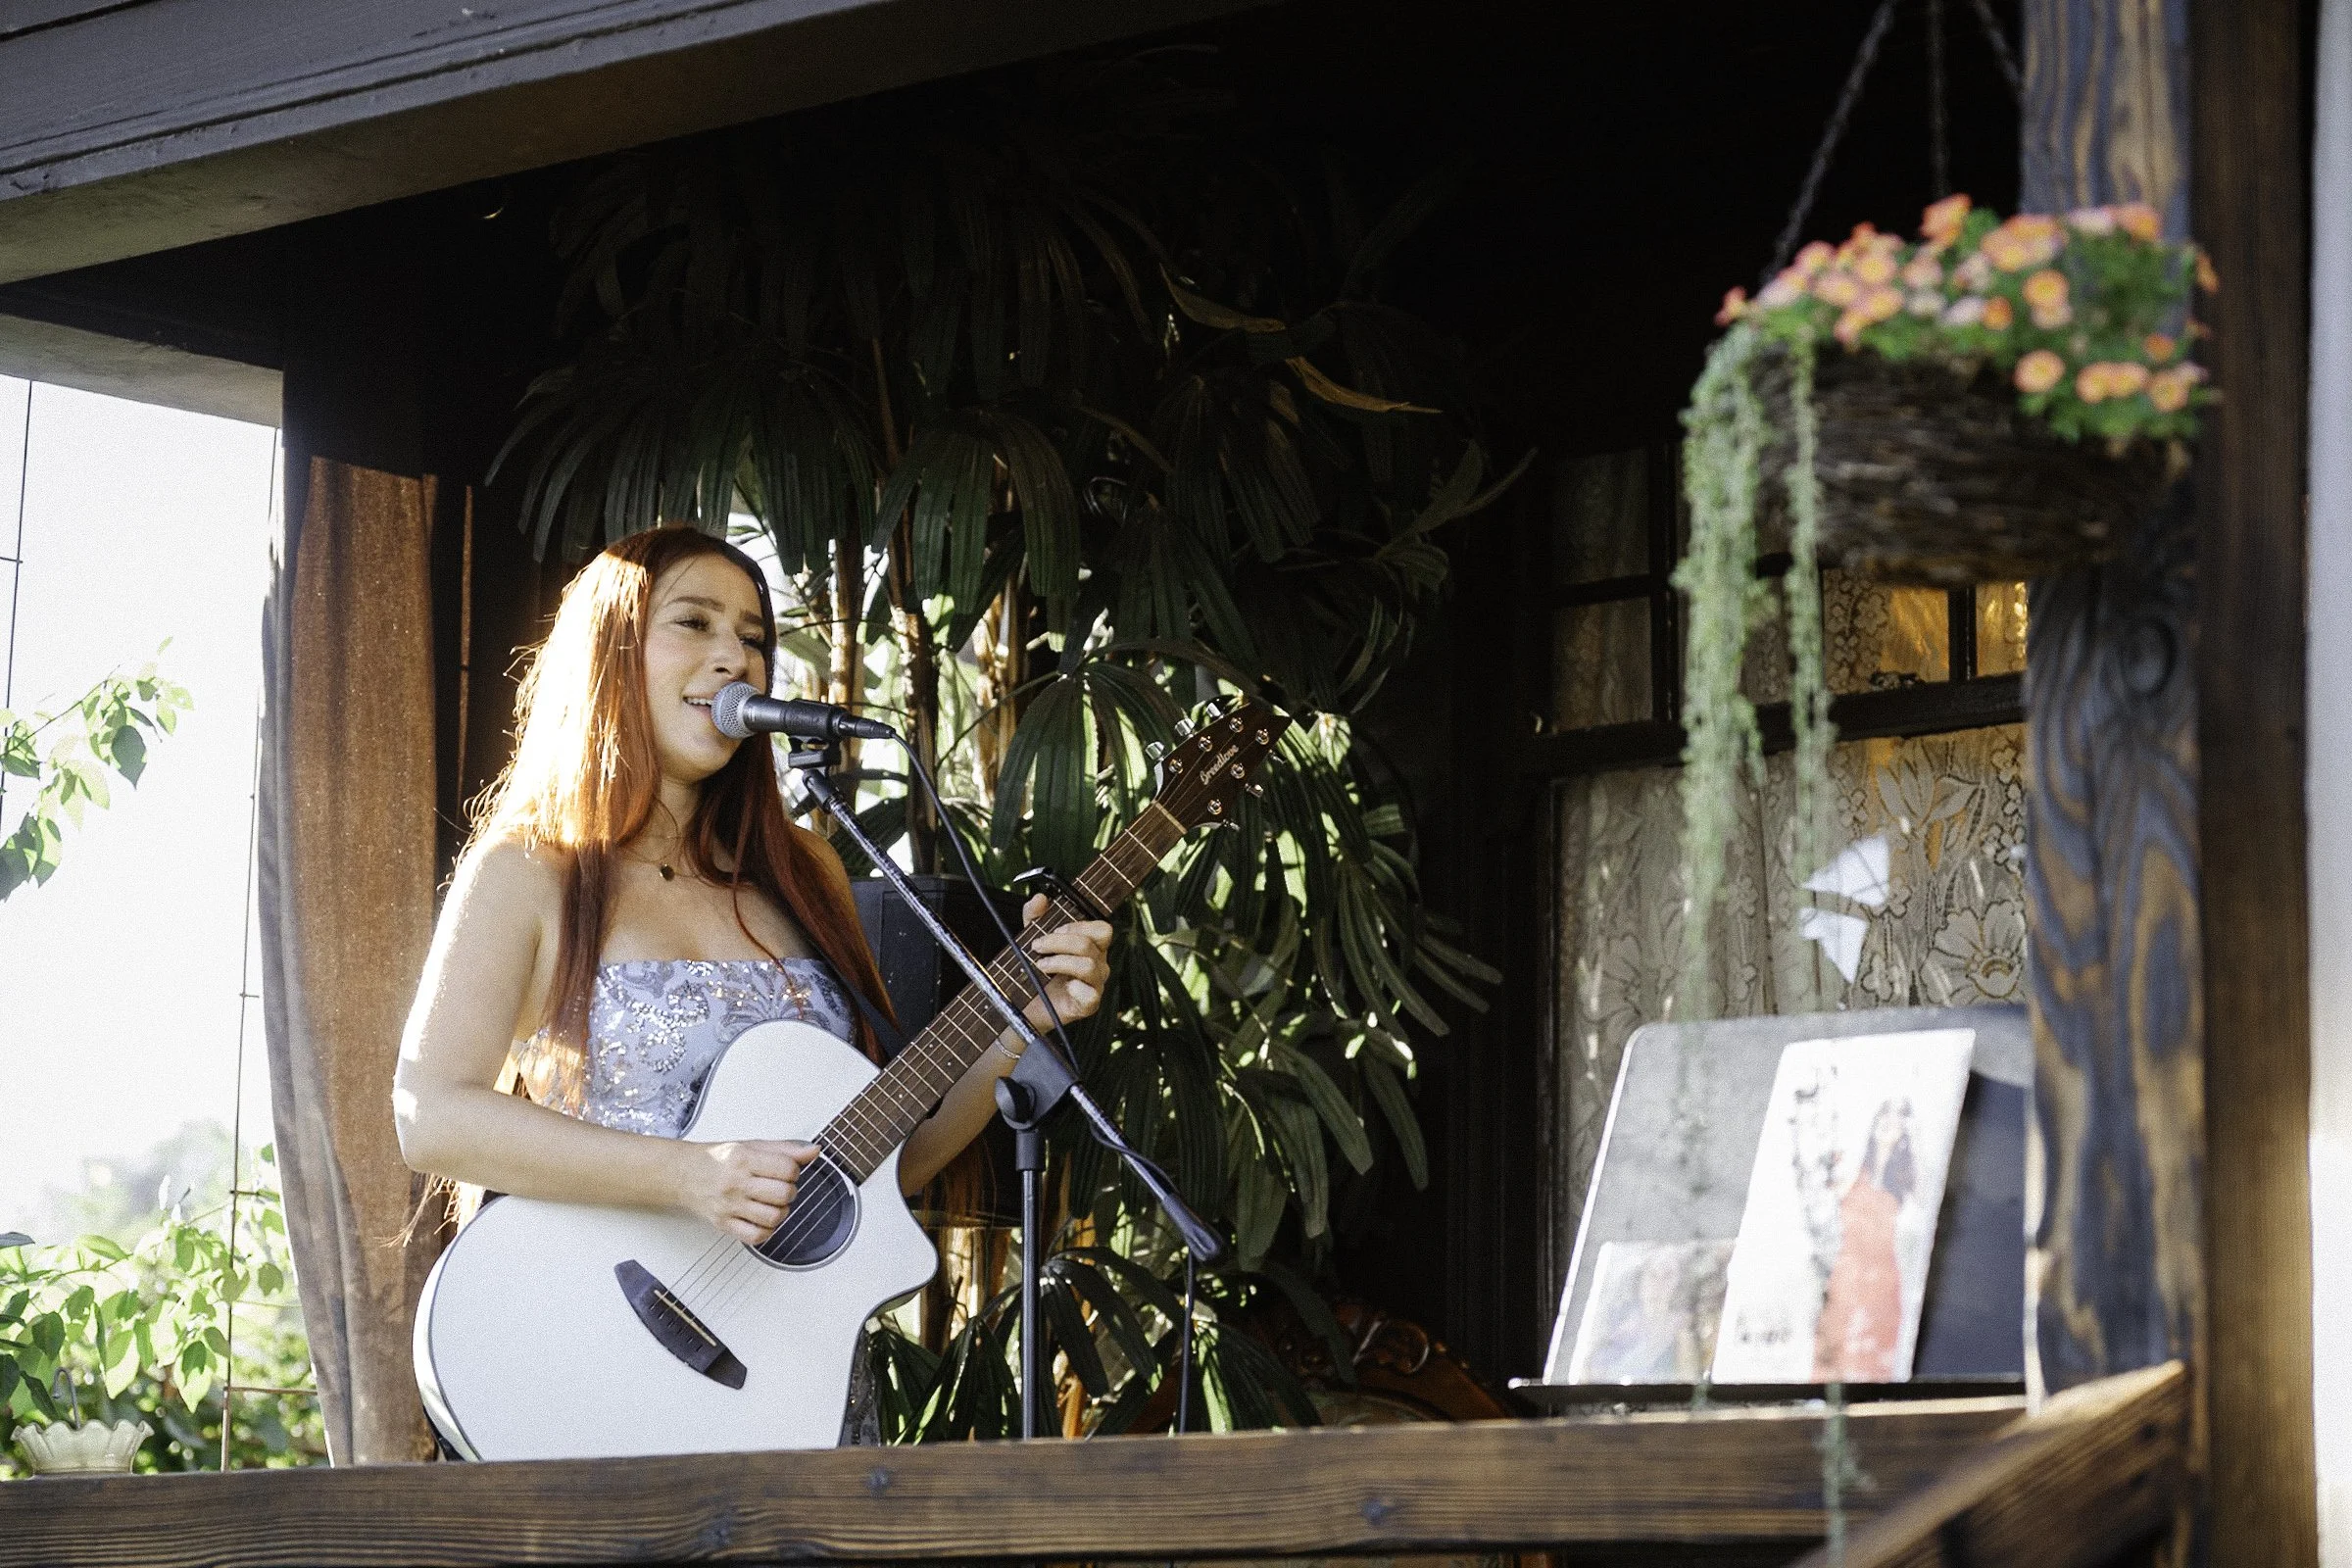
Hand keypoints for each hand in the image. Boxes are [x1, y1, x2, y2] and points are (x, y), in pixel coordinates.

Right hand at [672, 1138, 816, 1242]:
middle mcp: (735, 1182)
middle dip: (790, 1191)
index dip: (794, 1170)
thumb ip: (785, 1149)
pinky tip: (763, 1218)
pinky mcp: (724, 1224)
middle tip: (781, 1187)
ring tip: (772, 1203)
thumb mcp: (752, 1145)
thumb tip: (813, 1151)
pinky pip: (756, 1236)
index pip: (787, 1168)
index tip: (787, 1171)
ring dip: (780, 1212)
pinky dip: (767, 1230)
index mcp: (743, 1158)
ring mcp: (729, 1205)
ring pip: (774, 1217)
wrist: (685, 1174)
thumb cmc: (720, 1160)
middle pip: (784, 1194)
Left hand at [1018, 893, 1111, 1036]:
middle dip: (1059, 941)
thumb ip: (1034, 917)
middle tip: (1037, 946)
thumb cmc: (1036, 973)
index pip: (1102, 929)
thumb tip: (1040, 898)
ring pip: (1089, 966)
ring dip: (1060, 962)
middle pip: (1090, 943)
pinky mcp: (1089, 1004)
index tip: (1054, 929)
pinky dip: (1073, 987)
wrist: (1027, 1007)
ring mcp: (1096, 985)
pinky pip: (1090, 993)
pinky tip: (1060, 986)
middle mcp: (1099, 964)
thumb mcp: (1031, 939)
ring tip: (1041, 965)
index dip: (1077, 926)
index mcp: (1092, 947)